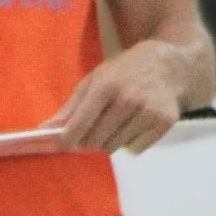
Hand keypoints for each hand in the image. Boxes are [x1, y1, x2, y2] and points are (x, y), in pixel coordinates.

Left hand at [53, 40, 190, 154]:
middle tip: (97, 126)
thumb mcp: (95, 79)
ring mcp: (147, 112)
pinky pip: (135, 149)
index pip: (80, 124)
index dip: (68, 140)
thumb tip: (46, 130)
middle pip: (96, 140)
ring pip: (115, 147)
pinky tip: (135, 125)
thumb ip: (71, 107)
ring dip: (111, 140)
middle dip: (91, 139)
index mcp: (106, 85)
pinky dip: (131, 143)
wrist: (169, 67)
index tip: (63, 145)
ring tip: (119, 122)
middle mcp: (127, 99)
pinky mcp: (163, 123)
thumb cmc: (125, 72)